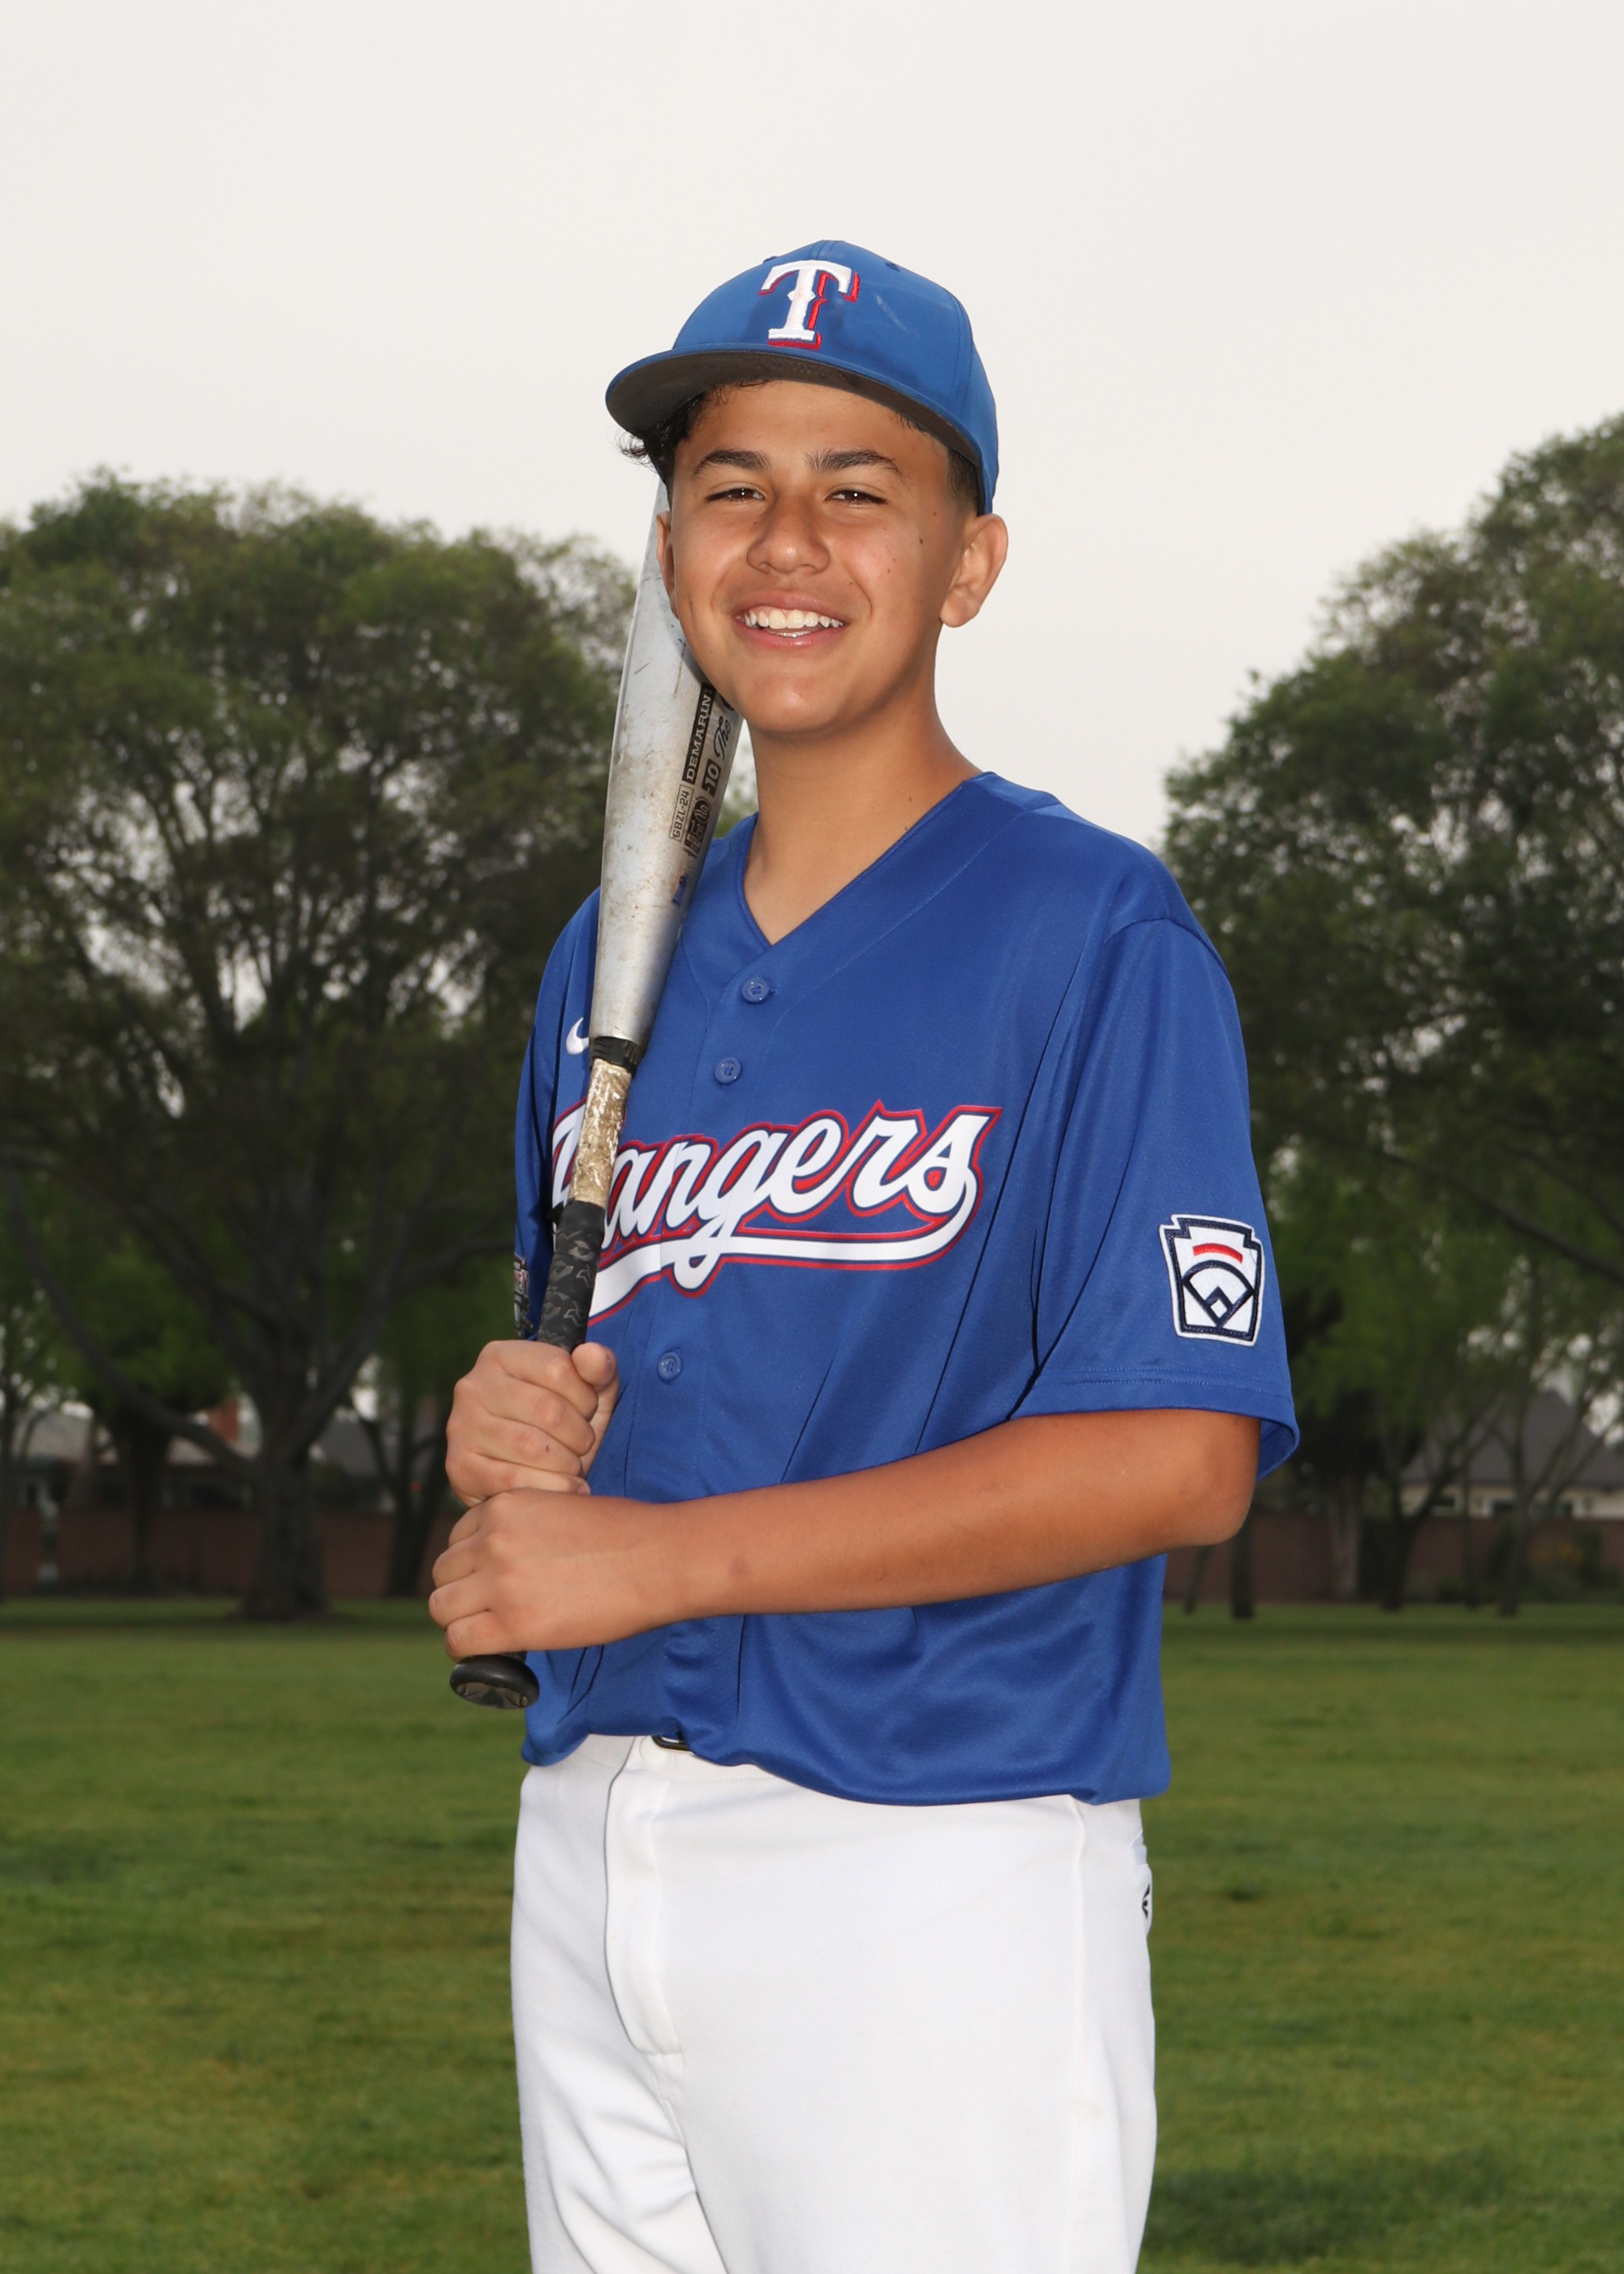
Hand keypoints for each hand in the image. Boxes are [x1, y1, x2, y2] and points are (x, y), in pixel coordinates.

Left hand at [428, 1488, 675, 1656]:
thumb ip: (525, 1527)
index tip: (489, 1580)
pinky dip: (465, 1651)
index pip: (457, 1537)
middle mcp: (493, 1539)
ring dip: (459, 1621)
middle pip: (443, 1572)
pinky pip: (459, 1641)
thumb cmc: (625, 1533)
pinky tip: (484, 1652)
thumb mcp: (562, 1507)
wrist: (656, 1558)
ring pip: (442, 1607)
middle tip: (487, 1609)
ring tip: (485, 1631)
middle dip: (461, 1590)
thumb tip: (509, 1560)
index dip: (471, 1562)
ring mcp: (499, 1580)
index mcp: (504, 1506)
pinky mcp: (513, 1621)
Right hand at [445, 1339, 619, 1506]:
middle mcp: (473, 1386)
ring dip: (567, 1463)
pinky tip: (566, 1487)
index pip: (556, 1367)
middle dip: (580, 1434)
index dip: (585, 1396)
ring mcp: (461, 1427)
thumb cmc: (560, 1425)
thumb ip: (598, 1368)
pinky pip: (514, 1480)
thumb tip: (592, 1354)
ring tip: (573, 1466)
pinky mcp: (459, 1467)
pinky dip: (551, 1487)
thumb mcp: (586, 1392)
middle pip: (547, 1409)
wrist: (527, 1477)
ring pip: (531, 1447)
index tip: (588, 1411)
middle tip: (583, 1445)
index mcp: (500, 1356)